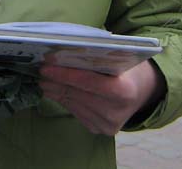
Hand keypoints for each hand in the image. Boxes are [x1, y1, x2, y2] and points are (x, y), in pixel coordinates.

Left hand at [39, 59, 164, 135]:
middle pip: (79, 94)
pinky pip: (77, 113)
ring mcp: (108, 124)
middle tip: (40, 71)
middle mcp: (117, 112)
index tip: (46, 66)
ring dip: (56, 92)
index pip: (89, 82)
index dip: (66, 74)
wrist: (142, 91)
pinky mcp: (100, 130)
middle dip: (57, 81)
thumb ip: (96, 56)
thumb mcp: (118, 58)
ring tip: (43, 80)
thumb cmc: (127, 67)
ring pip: (74, 104)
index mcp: (125, 91)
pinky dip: (65, 100)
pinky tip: (55, 91)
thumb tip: (62, 51)